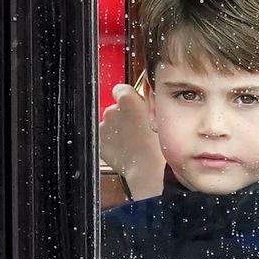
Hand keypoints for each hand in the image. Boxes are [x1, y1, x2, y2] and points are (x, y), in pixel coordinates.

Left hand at [99, 84, 164, 198]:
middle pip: (116, 108)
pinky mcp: (99, 142)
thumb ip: (146, 103)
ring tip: (133, 141)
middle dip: (124, 116)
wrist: (149, 169)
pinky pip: (104, 138)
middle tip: (138, 128)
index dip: (128, 98)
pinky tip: (124, 148)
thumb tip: (142, 99)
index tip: (133, 106)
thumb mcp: (160, 116)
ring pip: (110, 124)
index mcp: (126, 99)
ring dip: (118, 129)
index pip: (121, 89)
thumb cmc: (158, 144)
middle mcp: (111, 110)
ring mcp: (103, 127)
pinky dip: (111, 142)